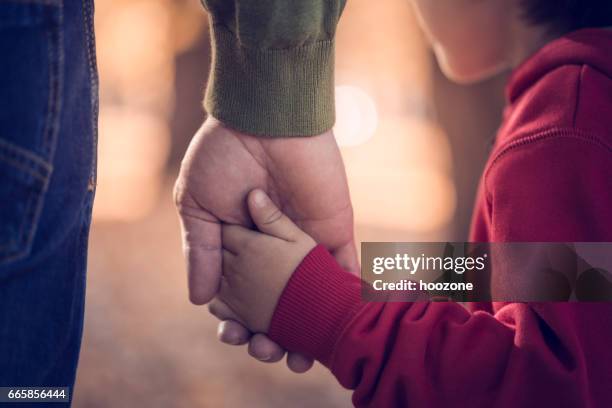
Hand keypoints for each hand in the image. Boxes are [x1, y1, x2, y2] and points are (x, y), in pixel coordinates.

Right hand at [174, 117, 357, 370]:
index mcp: (239, 244)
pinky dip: (345, 299)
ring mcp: (304, 242)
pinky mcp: (332, 231)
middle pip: (275, 303)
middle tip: (266, 351)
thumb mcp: (197, 204)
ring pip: (309, 296)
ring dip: (307, 329)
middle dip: (270, 333)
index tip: (232, 337)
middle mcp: (272, 248)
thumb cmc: (224, 155)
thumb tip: (199, 302)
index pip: (238, 294)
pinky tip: (339, 328)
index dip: (235, 321)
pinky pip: (344, 270)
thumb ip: (202, 251)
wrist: (264, 118)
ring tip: (300, 359)